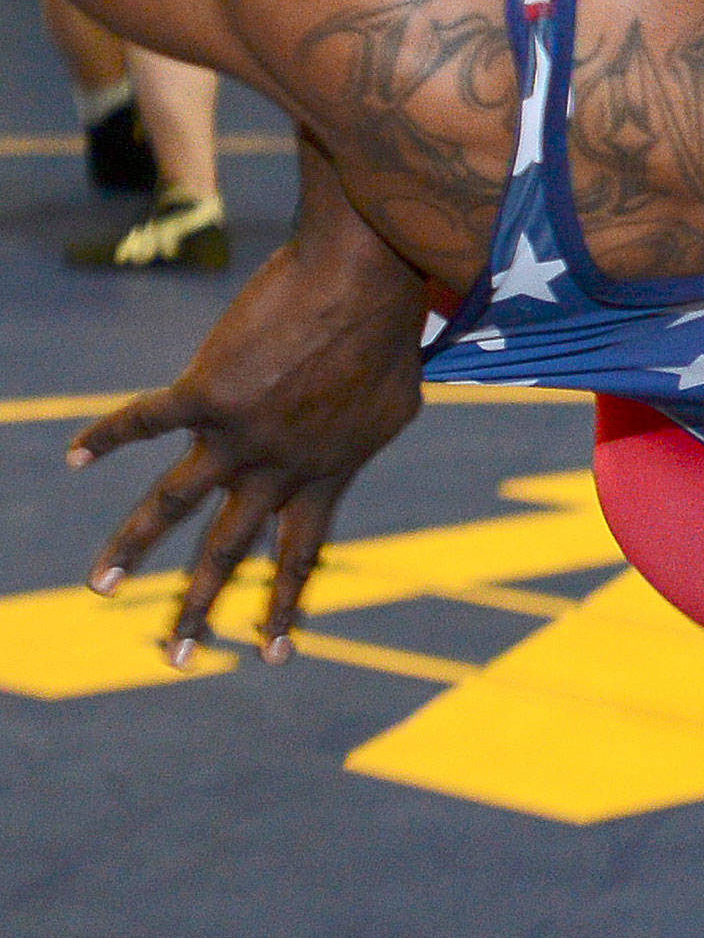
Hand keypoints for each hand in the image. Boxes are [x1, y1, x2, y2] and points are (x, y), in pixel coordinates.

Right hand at [68, 230, 425, 665]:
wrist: (365, 279)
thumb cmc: (390, 329)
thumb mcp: (396, 401)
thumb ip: (368, 432)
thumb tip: (363, 433)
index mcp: (326, 474)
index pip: (300, 555)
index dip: (285, 605)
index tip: (269, 654)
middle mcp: (279, 468)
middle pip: (230, 550)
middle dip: (200, 608)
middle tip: (176, 659)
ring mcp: (240, 434)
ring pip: (173, 505)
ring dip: (132, 548)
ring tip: (101, 586)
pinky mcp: (206, 392)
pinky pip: (143, 420)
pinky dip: (104, 435)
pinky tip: (73, 456)